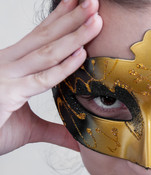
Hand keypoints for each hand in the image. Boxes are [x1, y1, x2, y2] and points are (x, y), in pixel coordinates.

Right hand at [0, 0, 101, 154]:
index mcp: (12, 66)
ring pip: (47, 52)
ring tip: (96, 20)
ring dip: (74, 35)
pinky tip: (81, 53)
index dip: (61, 19)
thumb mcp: (30, 129)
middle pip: (46, 37)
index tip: (79, 4)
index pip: (40, 37)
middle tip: (94, 3)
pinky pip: (41, 78)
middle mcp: (8, 65)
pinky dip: (63, 66)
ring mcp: (7, 77)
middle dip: (72, 18)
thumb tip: (77, 138)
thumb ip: (55, 130)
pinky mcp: (8, 94)